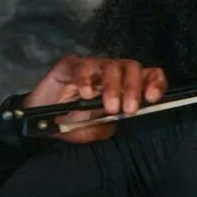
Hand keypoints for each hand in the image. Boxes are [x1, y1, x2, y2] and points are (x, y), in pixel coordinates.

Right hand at [22, 56, 167, 143]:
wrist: (42, 123)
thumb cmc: (73, 125)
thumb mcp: (97, 131)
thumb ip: (112, 124)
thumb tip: (124, 120)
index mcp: (124, 87)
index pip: (148, 75)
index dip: (154, 82)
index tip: (153, 98)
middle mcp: (110, 74)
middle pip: (131, 67)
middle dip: (133, 88)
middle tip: (129, 110)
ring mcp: (90, 67)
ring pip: (110, 65)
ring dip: (113, 87)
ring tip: (109, 107)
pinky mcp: (70, 66)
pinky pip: (81, 66)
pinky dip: (85, 80)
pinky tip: (85, 94)